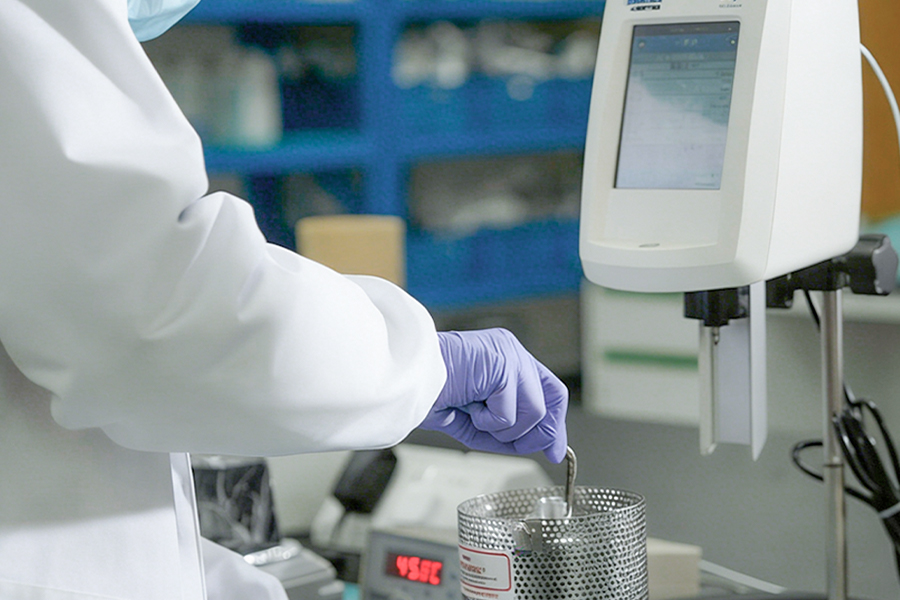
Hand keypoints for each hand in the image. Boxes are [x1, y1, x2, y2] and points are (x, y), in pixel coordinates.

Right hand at [419, 328, 567, 462]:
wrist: (404, 379)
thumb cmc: (428, 393)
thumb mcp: (477, 419)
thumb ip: (510, 430)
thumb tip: (543, 445)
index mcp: (505, 359)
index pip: (548, 390)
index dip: (555, 424)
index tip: (556, 451)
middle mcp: (512, 351)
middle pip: (554, 397)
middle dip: (540, 432)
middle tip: (513, 441)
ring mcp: (510, 355)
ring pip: (535, 412)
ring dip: (503, 428)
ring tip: (474, 413)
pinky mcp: (503, 365)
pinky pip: (512, 414)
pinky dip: (488, 422)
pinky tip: (468, 406)